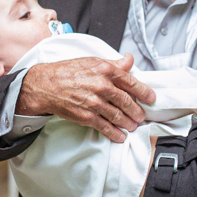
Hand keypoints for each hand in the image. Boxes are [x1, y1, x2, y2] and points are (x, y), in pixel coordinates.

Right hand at [16, 54, 155, 142]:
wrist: (45, 85)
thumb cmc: (67, 72)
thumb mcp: (92, 61)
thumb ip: (113, 64)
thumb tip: (129, 60)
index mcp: (105, 70)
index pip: (131, 82)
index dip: (144, 92)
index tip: (151, 98)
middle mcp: (102, 86)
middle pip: (127, 101)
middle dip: (137, 111)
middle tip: (141, 116)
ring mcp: (94, 102)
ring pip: (118, 116)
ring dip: (128, 123)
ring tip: (132, 126)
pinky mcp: (86, 116)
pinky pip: (105, 127)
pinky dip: (114, 133)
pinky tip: (120, 136)